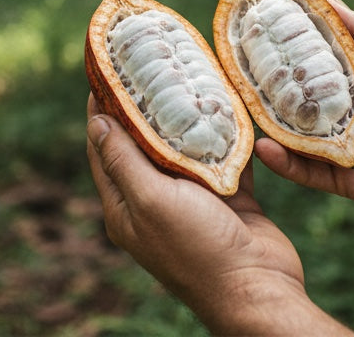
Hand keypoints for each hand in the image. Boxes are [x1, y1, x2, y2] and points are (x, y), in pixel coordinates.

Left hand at [86, 95, 352, 334]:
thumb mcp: (151, 201)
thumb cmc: (199, 248)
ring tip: (187, 74)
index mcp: (126, 207)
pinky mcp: (227, 199)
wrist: (259, 289)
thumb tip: (94, 122)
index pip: (103, 148)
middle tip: (150, 64)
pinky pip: (220, 157)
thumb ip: (123, 161)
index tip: (106, 72)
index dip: (101, 110)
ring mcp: (191, 200)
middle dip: (145, 105)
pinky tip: (226, 103)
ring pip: (183, 147)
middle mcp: (154, 201)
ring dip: (185, 116)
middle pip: (142, 143)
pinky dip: (223, 133)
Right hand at [255, 0, 353, 217]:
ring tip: (237, 109)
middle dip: (265, 90)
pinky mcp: (347, 180)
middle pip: (296, 102)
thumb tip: (329, 0)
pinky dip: (286, 163)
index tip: (253, 36)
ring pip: (295, 137)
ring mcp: (343, 148)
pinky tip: (265, 147)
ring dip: (267, 125)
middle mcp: (343, 114)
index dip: (285, 53)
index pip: (311, 66)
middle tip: (231, 75)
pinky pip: (310, 173)